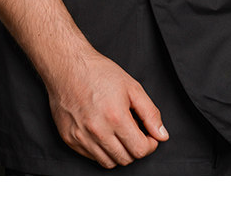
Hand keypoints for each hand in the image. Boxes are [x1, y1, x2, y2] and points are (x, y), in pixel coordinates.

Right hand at [46, 49, 168, 168]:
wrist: (68, 67)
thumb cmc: (99, 73)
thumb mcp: (132, 87)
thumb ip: (150, 113)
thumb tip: (162, 135)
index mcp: (116, 117)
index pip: (139, 150)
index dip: (149, 145)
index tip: (149, 136)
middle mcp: (98, 131)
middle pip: (125, 159)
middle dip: (135, 148)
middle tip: (135, 133)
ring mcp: (81, 138)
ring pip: (108, 163)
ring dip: (119, 152)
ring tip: (119, 133)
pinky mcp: (70, 140)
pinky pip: (91, 157)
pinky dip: (101, 150)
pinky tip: (103, 133)